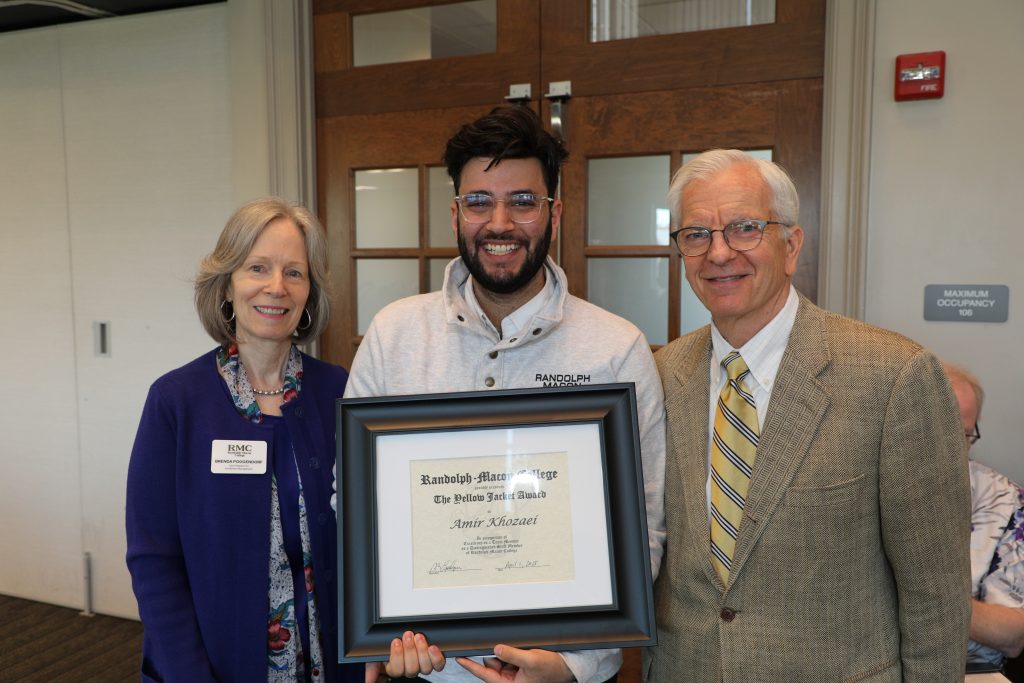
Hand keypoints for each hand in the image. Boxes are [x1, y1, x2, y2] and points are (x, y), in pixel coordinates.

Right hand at [364, 631, 445, 681]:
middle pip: (411, 669)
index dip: (397, 656)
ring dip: (422, 651)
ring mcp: (422, 664)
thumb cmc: (387, 648)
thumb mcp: (374, 655)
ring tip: (418, 637)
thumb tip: (367, 681)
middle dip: (410, 651)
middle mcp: (409, 669)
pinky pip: (438, 665)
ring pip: (424, 667)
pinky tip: (433, 647)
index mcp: (395, 669)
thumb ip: (370, 669)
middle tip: (407, 635)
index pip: (396, 670)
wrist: (400, 637)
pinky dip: (437, 657)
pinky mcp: (434, 659)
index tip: (396, 641)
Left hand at [456, 645, 573, 682]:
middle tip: (508, 649)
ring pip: (499, 658)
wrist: (566, 668)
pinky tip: (522, 651)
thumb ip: (512, 654)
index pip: (484, 674)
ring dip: (506, 653)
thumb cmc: (551, 670)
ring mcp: (513, 673)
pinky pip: (508, 656)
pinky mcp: (518, 666)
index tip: (459, 658)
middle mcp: (509, 680)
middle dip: (496, 655)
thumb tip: (496, 648)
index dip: (471, 665)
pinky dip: (511, 651)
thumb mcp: (531, 661)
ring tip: (522, 652)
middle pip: (491, 664)